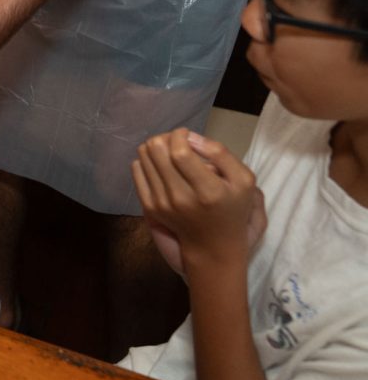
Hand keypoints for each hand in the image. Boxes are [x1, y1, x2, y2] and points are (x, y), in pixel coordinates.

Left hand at [131, 129, 264, 269]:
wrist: (213, 244)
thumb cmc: (232, 208)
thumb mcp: (243, 181)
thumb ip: (221, 154)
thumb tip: (190, 138)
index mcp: (208, 191)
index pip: (180, 152)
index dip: (179, 136)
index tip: (186, 135)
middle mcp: (181, 197)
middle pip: (157, 150)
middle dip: (165, 137)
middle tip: (177, 141)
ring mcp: (162, 203)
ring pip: (144, 156)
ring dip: (155, 147)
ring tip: (169, 152)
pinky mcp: (150, 207)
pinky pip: (137, 169)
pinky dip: (146, 160)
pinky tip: (160, 164)